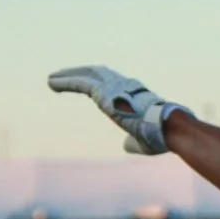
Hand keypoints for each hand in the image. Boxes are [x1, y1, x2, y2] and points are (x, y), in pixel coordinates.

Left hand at [46, 65, 189, 155]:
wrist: (168, 128)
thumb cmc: (160, 137)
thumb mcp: (142, 141)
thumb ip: (131, 141)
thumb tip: (125, 145)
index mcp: (133, 95)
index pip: (112, 84)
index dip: (98, 83)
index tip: (87, 85)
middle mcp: (124, 85)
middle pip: (97, 74)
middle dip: (80, 73)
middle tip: (64, 76)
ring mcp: (114, 87)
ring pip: (87, 75)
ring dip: (68, 75)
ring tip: (51, 79)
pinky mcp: (104, 92)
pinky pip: (80, 83)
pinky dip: (65, 81)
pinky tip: (51, 82)